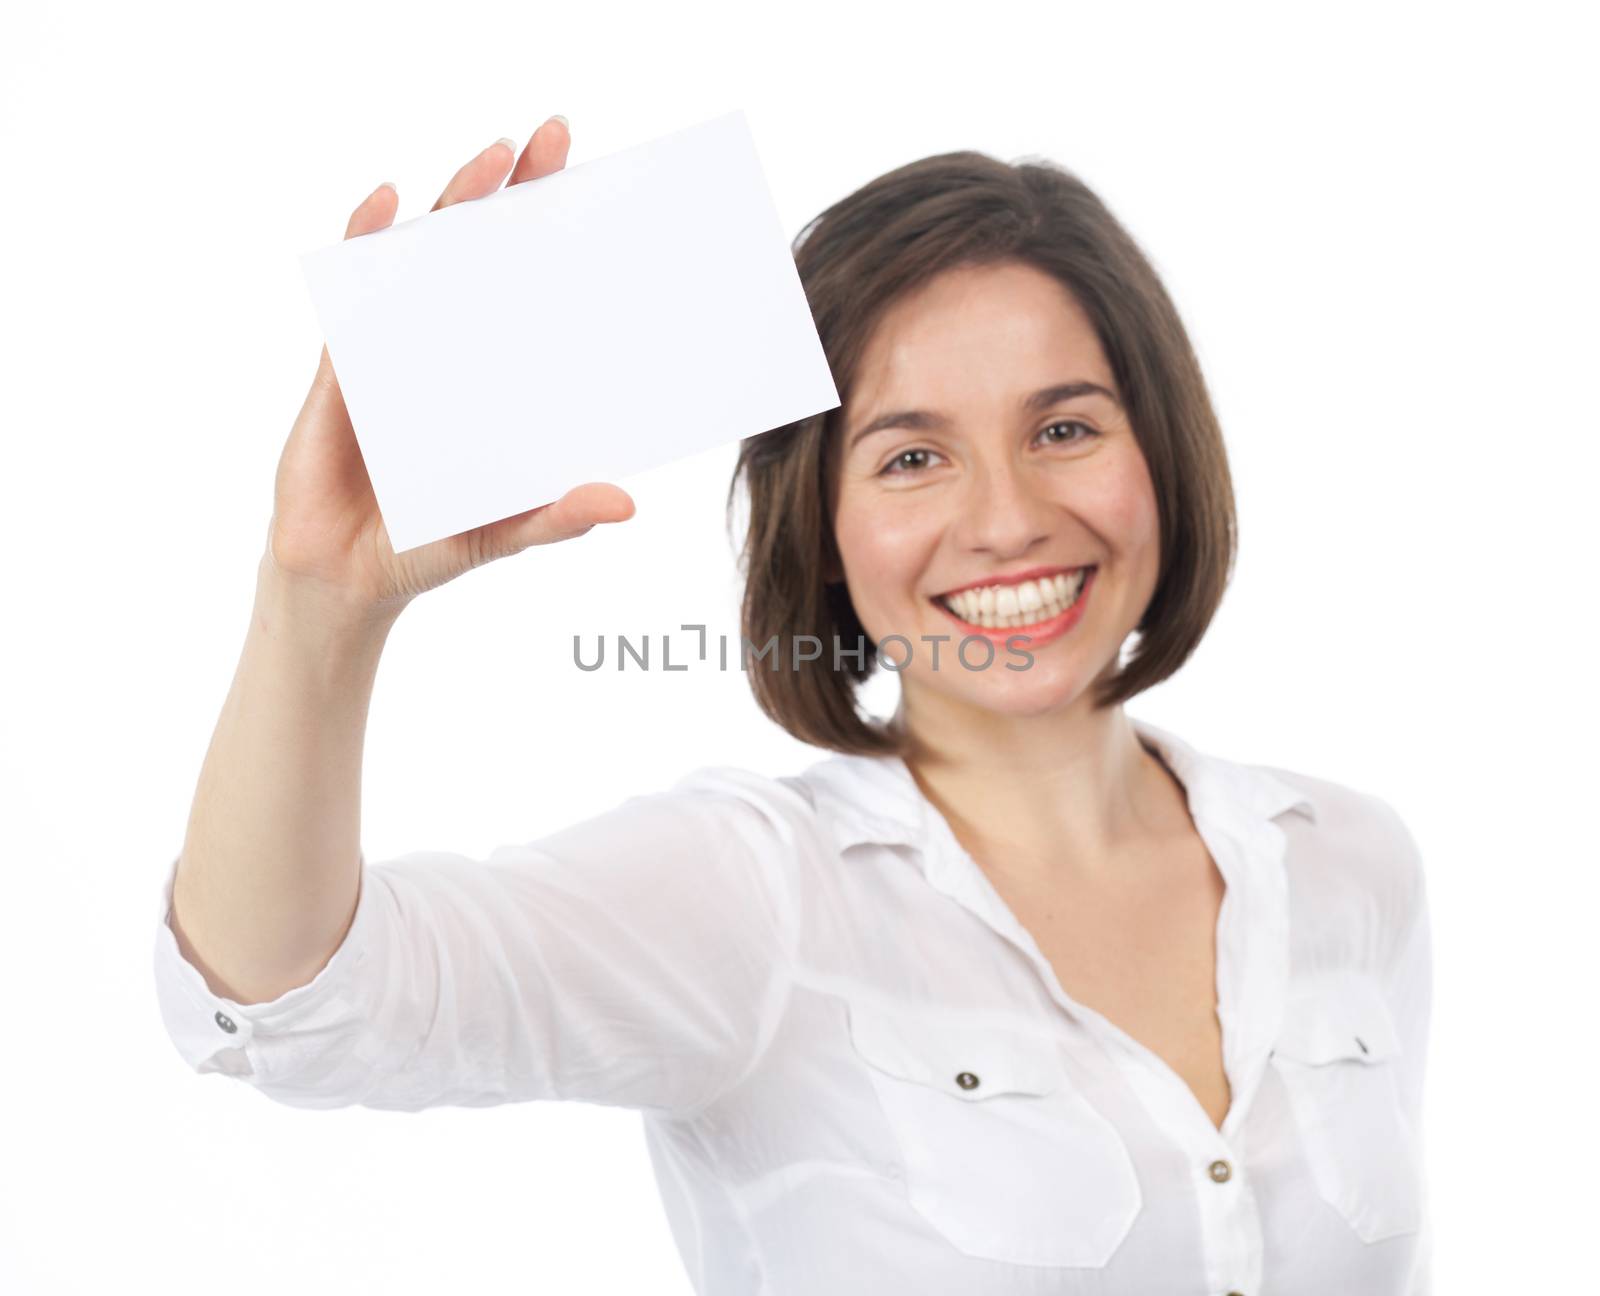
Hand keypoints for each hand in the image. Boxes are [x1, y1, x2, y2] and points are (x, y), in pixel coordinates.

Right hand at [265, 117, 634, 619]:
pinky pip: (353, 288)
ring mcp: (396, 347)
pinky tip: (385, 202)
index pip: (535, 293)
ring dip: (457, 201)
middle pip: (486, 252)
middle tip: (554, 140)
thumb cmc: (431, 545)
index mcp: (495, 378)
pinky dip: (365, 241)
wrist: (346, 577)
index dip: (561, 242)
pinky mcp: (344, 362)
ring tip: (493, 157)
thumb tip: (626, 504)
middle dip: (518, 193)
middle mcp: (450, 348)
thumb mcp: (506, 532)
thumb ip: (558, 516)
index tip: (600, 194)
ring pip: (426, 255)